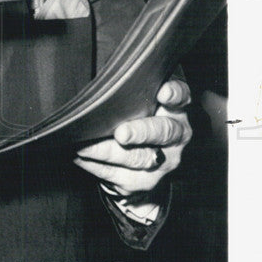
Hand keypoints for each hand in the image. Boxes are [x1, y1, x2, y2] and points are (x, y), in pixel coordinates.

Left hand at [73, 79, 191, 196]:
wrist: (140, 160)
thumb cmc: (135, 117)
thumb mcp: (139, 100)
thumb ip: (130, 89)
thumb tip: (101, 80)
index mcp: (175, 110)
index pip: (181, 97)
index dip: (174, 94)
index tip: (163, 92)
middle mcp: (175, 136)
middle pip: (163, 132)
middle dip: (141, 132)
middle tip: (121, 133)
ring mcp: (162, 162)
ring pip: (137, 158)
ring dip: (108, 152)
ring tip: (85, 146)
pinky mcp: (143, 181)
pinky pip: (117, 174)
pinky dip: (95, 165)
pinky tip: (79, 156)